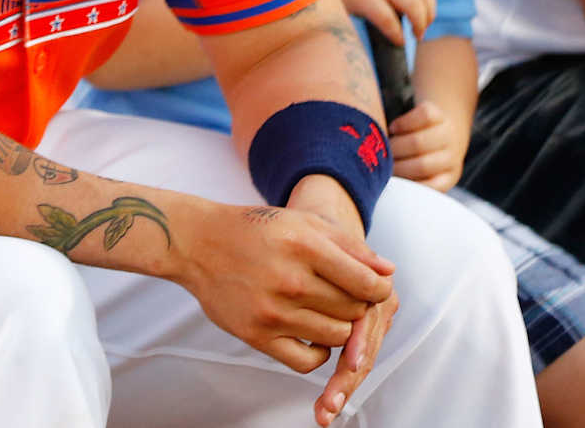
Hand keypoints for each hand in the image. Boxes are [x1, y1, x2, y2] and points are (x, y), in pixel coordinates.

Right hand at [177, 185, 394, 426]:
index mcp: (304, 247)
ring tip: (323, 310)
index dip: (377, 288)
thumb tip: (388, 273)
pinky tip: (312, 334)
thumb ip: (349, 246)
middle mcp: (290, 281)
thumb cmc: (254, 229)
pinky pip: (308, 361)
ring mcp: (272, 311)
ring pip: (336, 337)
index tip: (370, 287)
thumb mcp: (302, 222)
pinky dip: (319, 352)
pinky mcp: (256, 335)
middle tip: (339, 294)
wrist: (197, 243)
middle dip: (355, 304)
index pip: (367, 283)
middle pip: (353, 310)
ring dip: (339, 327)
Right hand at [337, 0, 434, 42]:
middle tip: (421, 29)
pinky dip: (397, 33)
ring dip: (419, 23)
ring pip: (413, 5)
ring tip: (414, 36)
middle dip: (428, 14)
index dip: (429, 0)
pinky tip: (397, 40)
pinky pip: (390, 19)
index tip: (425, 15)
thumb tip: (407, 8)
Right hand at [388, 100, 466, 190]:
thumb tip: (384, 184)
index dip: (406, 183)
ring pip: (418, 142)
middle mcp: (451, 157)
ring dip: (395, 145)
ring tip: (384, 145)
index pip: (429, 186)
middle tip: (380, 162)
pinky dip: (402, 124)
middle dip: (395, 164)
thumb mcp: (419, 173)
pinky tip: (394, 129)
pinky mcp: (438, 114)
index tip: (389, 180)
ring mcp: (447, 134)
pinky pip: (421, 118)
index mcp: (448, 177)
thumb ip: (407, 180)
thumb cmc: (420, 154)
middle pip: (422, 165)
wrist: (440, 126)